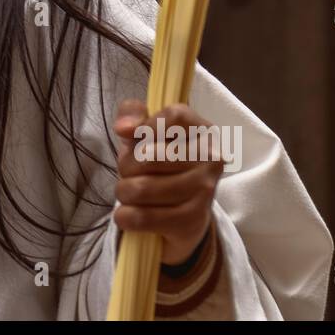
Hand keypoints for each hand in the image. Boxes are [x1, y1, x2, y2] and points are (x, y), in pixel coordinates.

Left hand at [111, 99, 222, 265]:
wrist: (183, 212)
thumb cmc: (161, 163)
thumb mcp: (146, 131)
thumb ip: (133, 113)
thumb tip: (124, 128)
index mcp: (203, 130)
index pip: (175, 116)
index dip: (145, 126)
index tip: (132, 137)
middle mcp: (211, 158)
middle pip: (148, 155)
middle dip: (125, 166)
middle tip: (129, 173)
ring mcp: (205, 190)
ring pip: (141, 188)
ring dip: (123, 192)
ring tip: (129, 192)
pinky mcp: (193, 220)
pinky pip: (143, 217)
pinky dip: (125, 216)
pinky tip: (127, 214)